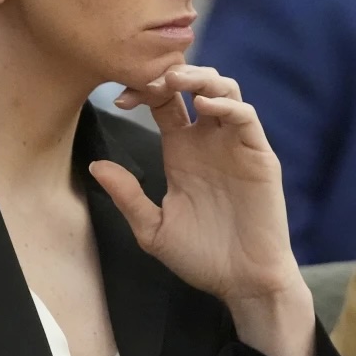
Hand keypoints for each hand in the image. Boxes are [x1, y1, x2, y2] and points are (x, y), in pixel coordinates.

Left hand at [90, 64, 298, 304]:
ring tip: (177, 80)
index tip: (119, 98)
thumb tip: (96, 166)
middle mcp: (208, 141)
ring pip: (224, 90)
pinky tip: (205, 107)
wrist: (242, 283)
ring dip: (201, 78)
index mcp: (181, 151)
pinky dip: (227, 105)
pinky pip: (246, 118)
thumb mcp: (153, 229)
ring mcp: (235, 145)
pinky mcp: (259, 156)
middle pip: (194, 85)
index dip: (142, 91)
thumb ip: (128, 196)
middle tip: (150, 78)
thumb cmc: (201, 258)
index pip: (162, 103)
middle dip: (172, 73)